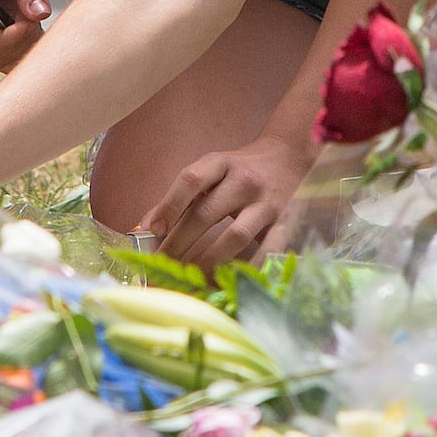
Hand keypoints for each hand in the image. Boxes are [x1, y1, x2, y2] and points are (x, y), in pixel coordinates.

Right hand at [0, 0, 52, 69]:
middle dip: (20, 43)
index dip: (9, 39)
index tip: (33, 23)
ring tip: (39, 19)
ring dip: (26, 47)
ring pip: (2, 60)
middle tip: (39, 19)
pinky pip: (10, 58)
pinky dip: (28, 49)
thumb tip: (40, 13)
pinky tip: (39, 30)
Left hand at [136, 135, 310, 267]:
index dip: (169, 205)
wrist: (291, 156)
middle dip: (179, 243)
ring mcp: (266, 203)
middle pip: (206, 213)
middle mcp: (244, 180)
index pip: (191, 179)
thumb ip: (182, 197)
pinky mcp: (285, 223)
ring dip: (209, 260)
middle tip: (161, 265)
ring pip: (235, 236)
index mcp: (221, 163)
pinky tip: (230, 281)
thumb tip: (146, 227)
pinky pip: (266, 251)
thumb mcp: (212, 170)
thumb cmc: (241, 169)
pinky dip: (246, 269)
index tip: (152, 229)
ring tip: (190, 277)